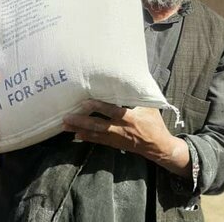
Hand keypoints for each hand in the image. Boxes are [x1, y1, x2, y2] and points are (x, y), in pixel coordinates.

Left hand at [63, 100, 190, 176]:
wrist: (158, 147)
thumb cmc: (154, 124)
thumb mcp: (150, 107)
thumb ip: (138, 96)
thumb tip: (133, 78)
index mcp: (130, 118)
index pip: (112, 111)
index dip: (98, 107)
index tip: (85, 103)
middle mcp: (121, 129)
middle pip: (98, 125)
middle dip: (82, 121)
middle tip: (66, 117)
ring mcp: (116, 138)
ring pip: (95, 134)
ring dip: (79, 129)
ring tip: (65, 126)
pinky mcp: (115, 144)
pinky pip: (98, 141)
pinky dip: (87, 137)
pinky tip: (76, 135)